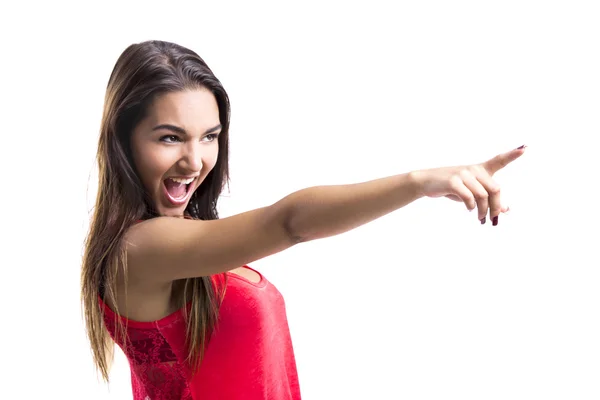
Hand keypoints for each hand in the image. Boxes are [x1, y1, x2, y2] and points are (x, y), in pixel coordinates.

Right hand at [410, 145, 525, 224]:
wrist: (426, 182)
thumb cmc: (450, 187)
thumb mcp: (470, 192)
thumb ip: (487, 198)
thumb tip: (505, 210)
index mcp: (479, 170)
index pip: (498, 160)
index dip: (512, 154)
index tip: (525, 147)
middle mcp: (474, 170)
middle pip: (495, 189)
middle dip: (496, 207)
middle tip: (494, 220)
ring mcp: (463, 174)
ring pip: (483, 196)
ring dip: (483, 211)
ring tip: (481, 220)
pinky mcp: (454, 181)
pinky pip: (469, 198)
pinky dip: (471, 207)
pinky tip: (469, 210)